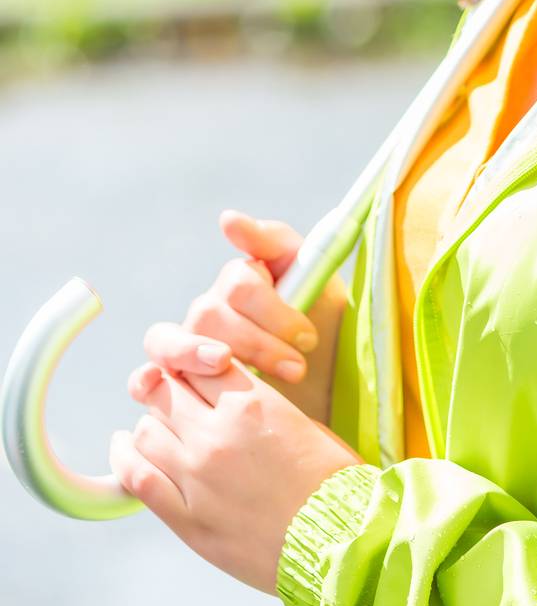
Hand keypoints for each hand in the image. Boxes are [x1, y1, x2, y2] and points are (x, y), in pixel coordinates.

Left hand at [110, 354, 364, 592]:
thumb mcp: (302, 423)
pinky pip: (137, 478)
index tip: (194, 372)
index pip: (199, 364)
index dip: (194, 364)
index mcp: (251, 403)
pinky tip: (123, 448)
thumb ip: (259, 406)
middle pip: (164, 391)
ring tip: (157, 427)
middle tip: (172, 397)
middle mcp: (216, 434)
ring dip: (151, 423)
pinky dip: (125, 458)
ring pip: (145, 430)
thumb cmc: (332, 481)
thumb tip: (228, 401)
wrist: (340, 542)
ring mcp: (196, 477)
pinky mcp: (186, 519)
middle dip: (168, 390)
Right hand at [128, 211, 348, 423]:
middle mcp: (205, 311)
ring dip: (203, 357)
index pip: (240, 286)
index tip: (308, 338)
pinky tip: (153, 382)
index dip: (275, 312)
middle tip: (297, 368)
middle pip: (209, 316)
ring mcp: (186, 346)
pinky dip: (142, 380)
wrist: (325, 379)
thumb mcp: (311, 276)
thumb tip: (225, 219)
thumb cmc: (319, 322)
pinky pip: (143, 380)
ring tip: (233, 370)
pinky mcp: (179, 385)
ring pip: (173, 344)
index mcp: (236, 282)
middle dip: (257, 344)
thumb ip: (271, 241)